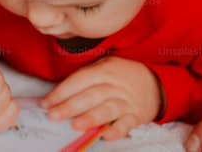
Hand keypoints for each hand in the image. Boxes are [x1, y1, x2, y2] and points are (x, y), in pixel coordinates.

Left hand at [42, 56, 161, 140]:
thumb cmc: (122, 75)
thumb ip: (85, 77)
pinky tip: (106, 135)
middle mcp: (116, 84)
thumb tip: (58, 93)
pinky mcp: (136, 115)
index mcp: (105, 69)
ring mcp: (127, 100)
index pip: (80, 79)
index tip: (47, 102)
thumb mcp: (105, 66)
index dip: (62, 91)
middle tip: (53, 115)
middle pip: (91, 95)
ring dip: (91, 117)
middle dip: (70, 106)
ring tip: (75, 125)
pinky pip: (127, 123)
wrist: (154, 82)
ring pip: (108, 108)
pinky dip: (117, 129)